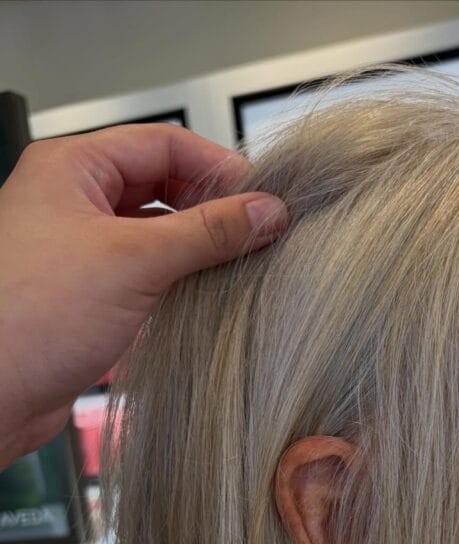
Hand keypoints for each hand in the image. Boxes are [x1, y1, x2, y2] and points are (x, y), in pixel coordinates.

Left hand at [0, 122, 288, 467]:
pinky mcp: (90, 297)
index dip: (217, 167)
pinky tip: (209, 299)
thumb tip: (264, 212)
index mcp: (71, 168)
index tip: (263, 200)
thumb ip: (207, 233)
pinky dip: (180, 283)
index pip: (163, 144)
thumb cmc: (26, 317)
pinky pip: (148, 276)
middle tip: (258, 237)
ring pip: (158, 235)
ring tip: (242, 268)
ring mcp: (81, 251)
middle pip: (163, 187)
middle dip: (211, 210)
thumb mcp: (132, 262)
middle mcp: (74, 203)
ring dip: (199, 250)